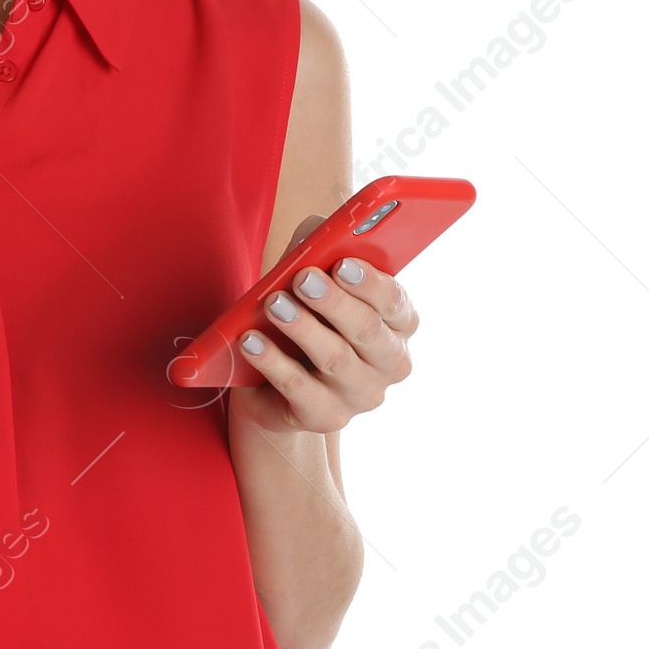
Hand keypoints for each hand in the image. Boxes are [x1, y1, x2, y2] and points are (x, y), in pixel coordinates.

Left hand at [227, 214, 418, 434]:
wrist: (273, 381)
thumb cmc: (303, 313)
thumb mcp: (311, 275)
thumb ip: (319, 246)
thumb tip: (317, 231)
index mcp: (398, 323)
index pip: (394, 302)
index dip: (369, 282)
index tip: (342, 262)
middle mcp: (390, 362)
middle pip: (367, 331)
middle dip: (333, 302)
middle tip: (302, 279)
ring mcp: (361, 395)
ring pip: (335, 360)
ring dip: (302, 328)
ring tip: (273, 304)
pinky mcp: (326, 417)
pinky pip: (299, 389)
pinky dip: (273, 362)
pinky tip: (250, 341)